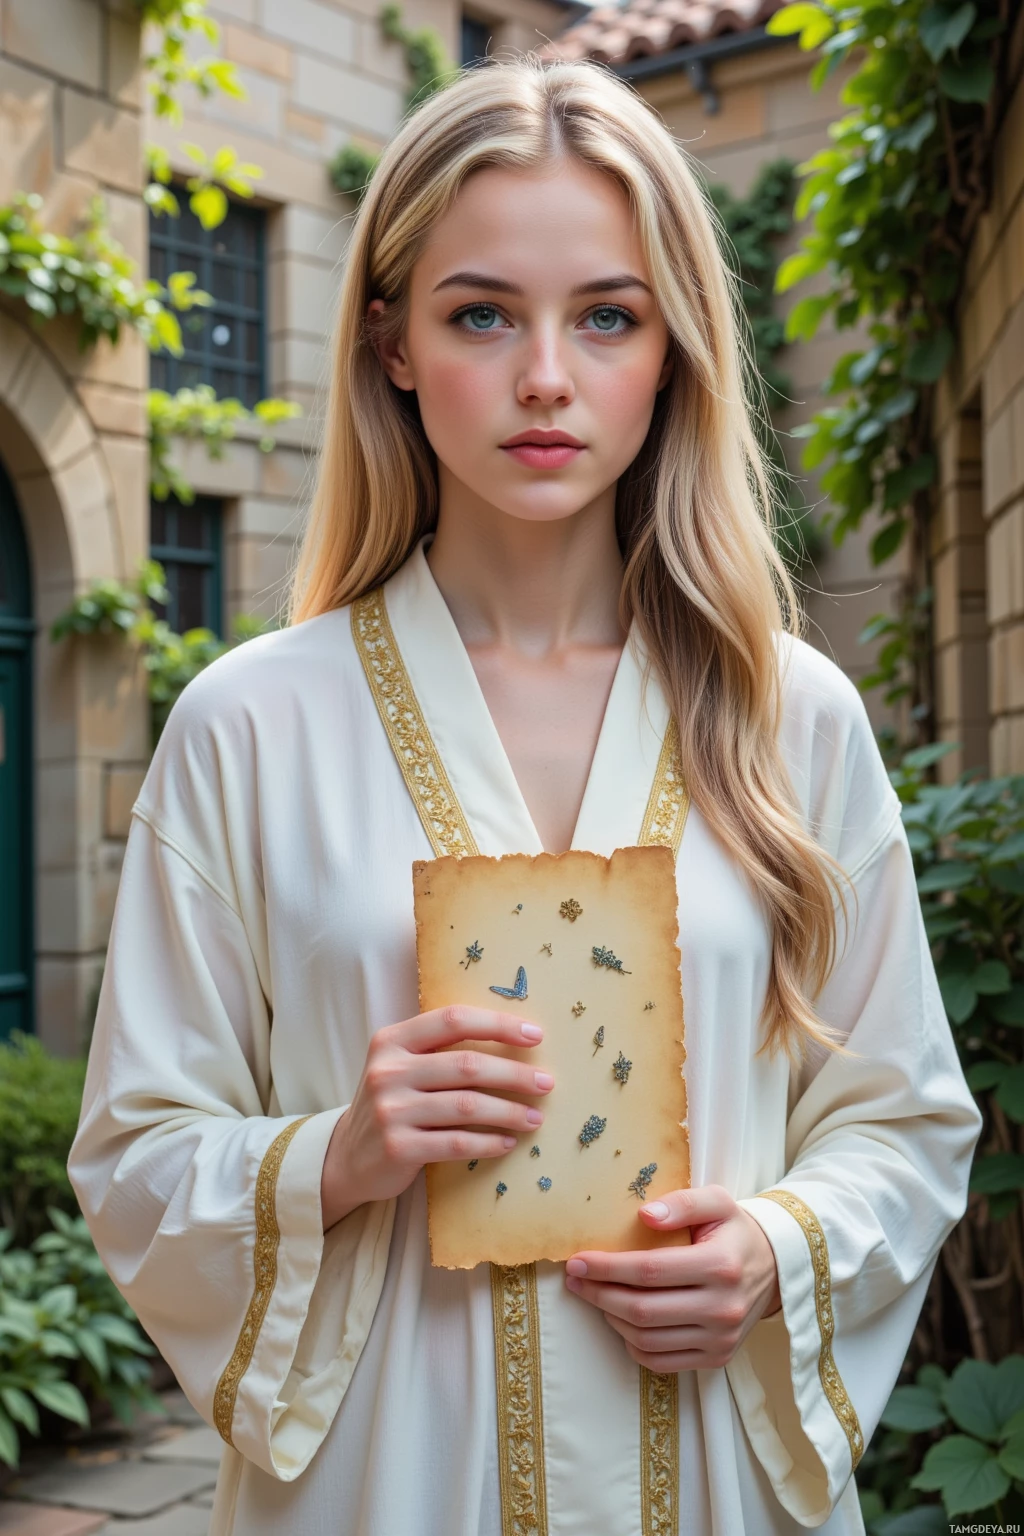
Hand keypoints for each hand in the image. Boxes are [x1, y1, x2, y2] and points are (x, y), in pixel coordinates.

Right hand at [321, 1006, 551, 1228]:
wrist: (347, 1156)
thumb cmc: (393, 1103)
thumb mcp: (402, 1066)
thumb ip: (441, 1050)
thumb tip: (515, 1040)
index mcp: (393, 1040)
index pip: (453, 1020)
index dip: (498, 1025)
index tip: (535, 1034)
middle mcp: (389, 1071)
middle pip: (467, 1065)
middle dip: (514, 1074)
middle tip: (546, 1084)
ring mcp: (391, 1110)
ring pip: (467, 1106)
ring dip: (509, 1112)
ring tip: (534, 1118)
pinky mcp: (399, 1148)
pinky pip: (457, 1143)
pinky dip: (489, 1143)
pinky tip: (507, 1143)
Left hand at [563, 1185, 780, 1371]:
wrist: (775, 1268)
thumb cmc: (735, 1231)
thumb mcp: (717, 1202)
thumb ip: (681, 1203)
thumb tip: (644, 1215)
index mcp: (720, 1266)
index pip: (650, 1271)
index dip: (607, 1268)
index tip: (577, 1260)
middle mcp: (722, 1308)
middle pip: (643, 1310)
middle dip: (599, 1294)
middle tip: (575, 1278)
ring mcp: (720, 1339)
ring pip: (647, 1340)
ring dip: (611, 1319)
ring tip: (595, 1295)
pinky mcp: (717, 1358)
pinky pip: (661, 1361)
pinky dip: (633, 1345)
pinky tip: (621, 1321)